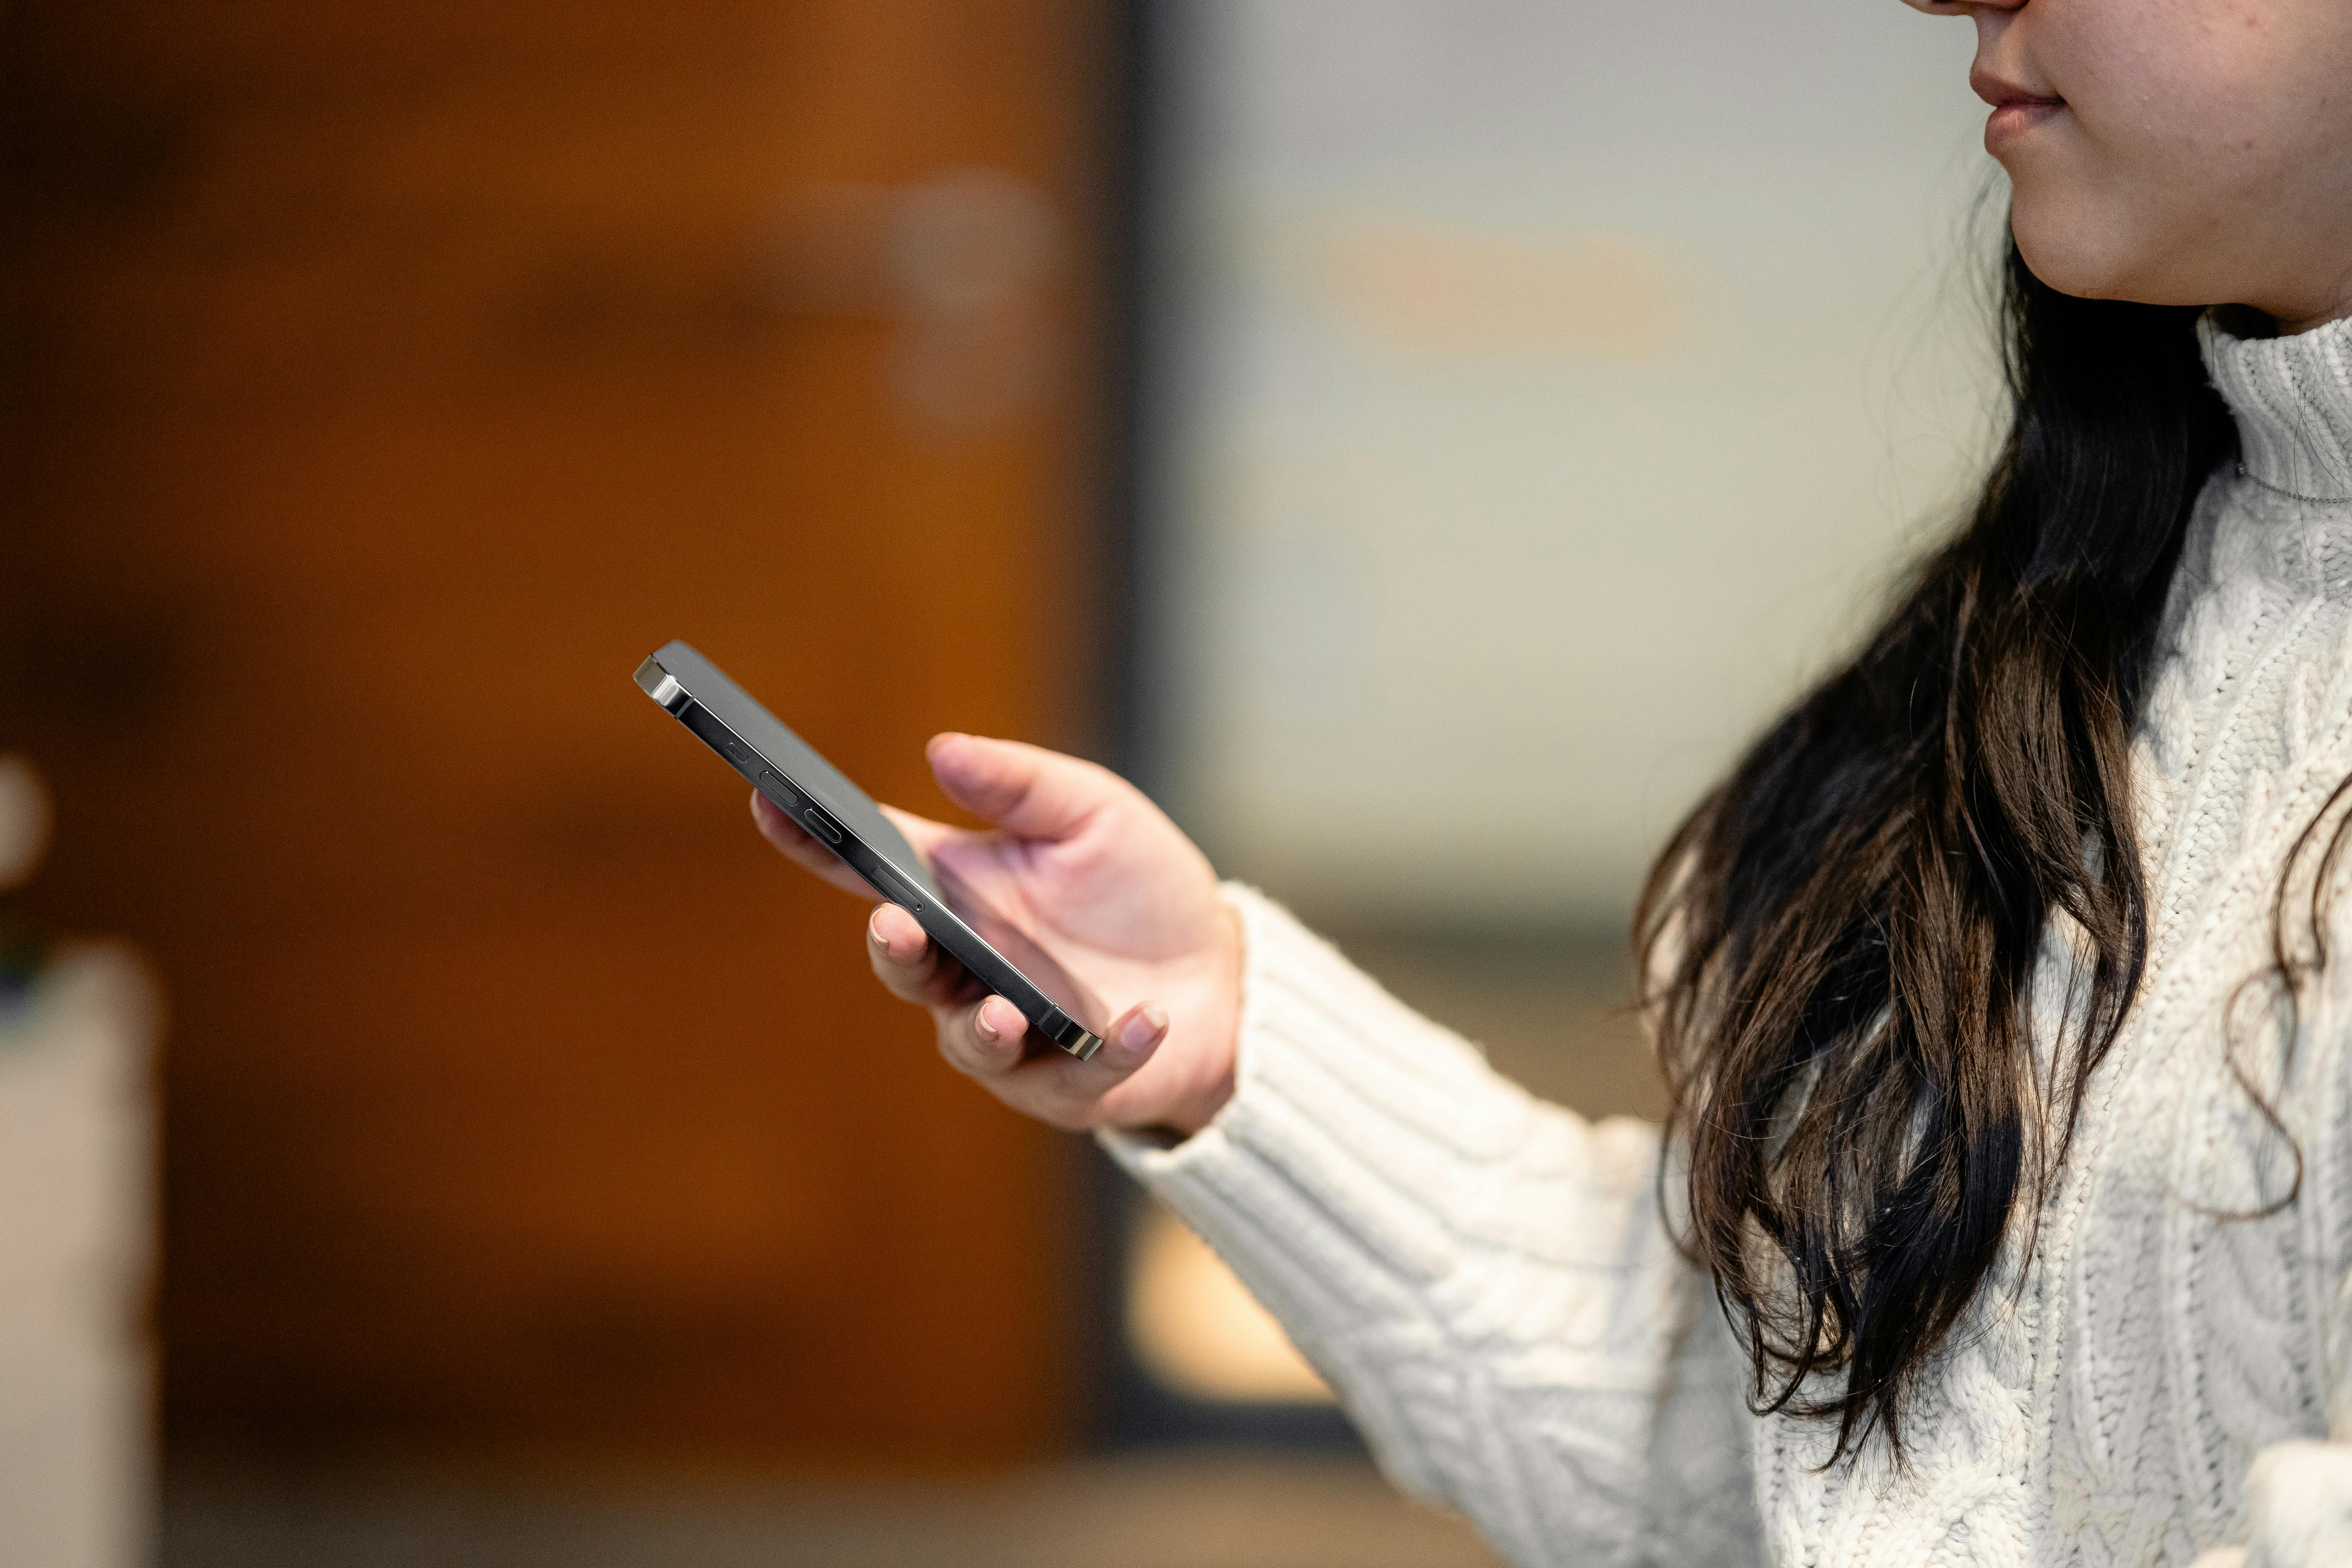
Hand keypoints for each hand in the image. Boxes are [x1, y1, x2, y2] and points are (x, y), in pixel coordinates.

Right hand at [752, 733, 1240, 1134]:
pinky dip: (1110, 1051)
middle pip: (904, 965)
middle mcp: (967, 969)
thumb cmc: (1138, 886)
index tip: (769, 804)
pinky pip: (1076, 1077)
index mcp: (958, 893)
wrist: (1218, 973)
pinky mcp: (1067, 1086)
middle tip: (897, 925)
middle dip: (894, 949)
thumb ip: (1019, 784)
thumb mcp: (1092, 812)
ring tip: (1008, 1010)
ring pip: (970, 1042)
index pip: (866, 867)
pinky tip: (1142, 1022)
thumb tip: (940, 749)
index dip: (811, 840)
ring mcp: (1010, 1035)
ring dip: (983, 1027)